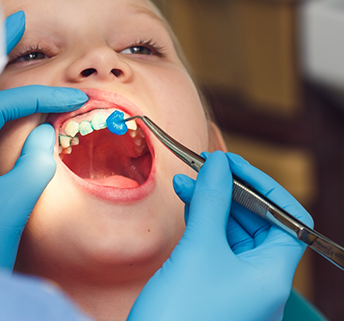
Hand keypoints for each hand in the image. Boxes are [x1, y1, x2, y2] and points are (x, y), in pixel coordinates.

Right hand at [128, 151, 311, 320]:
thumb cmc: (181, 313)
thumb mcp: (199, 249)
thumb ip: (212, 201)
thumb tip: (219, 163)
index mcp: (272, 276)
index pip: (288, 219)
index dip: (263, 187)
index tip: (232, 165)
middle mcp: (261, 280)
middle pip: (258, 221)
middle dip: (231, 190)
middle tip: (204, 167)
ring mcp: (237, 284)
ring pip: (232, 230)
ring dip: (212, 202)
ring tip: (185, 180)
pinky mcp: (213, 284)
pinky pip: (215, 243)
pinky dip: (202, 219)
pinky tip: (185, 201)